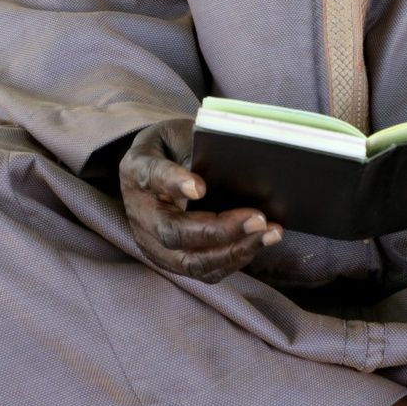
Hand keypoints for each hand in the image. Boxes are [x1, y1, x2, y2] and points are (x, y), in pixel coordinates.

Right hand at [120, 118, 282, 283]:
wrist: (149, 171)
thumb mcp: (178, 134)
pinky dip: (232, 260)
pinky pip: (201, 271)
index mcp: (137, 170)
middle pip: (173, 232)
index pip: (152, 176)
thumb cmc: (171, 148)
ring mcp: (152, 243)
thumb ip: (198, 147)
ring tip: (269, 234)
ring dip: (233, 251)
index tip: (200, 186)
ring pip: (189, 260)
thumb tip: (235, 166)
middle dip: (219, 230)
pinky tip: (256, 244)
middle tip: (258, 218)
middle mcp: (140, 213)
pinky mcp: (169, 260)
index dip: (175, 182)